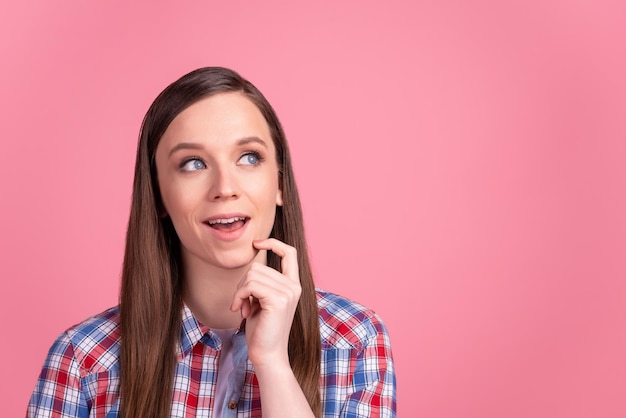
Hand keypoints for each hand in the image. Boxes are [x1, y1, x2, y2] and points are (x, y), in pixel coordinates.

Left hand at [230, 238, 300, 367]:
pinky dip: (239, 296)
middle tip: (242, 303)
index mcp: (293, 285)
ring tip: (242, 308)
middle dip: (243, 284)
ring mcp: (288, 292)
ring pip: (252, 275)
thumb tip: (251, 264)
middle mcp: (294, 286)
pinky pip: (250, 285)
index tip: (256, 244)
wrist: (267, 354)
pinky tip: (240, 311)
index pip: (289, 252)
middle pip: (258, 267)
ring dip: (239, 292)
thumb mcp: (263, 300)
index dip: (273, 243)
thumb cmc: (262, 329)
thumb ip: (263, 283)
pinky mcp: (278, 300)